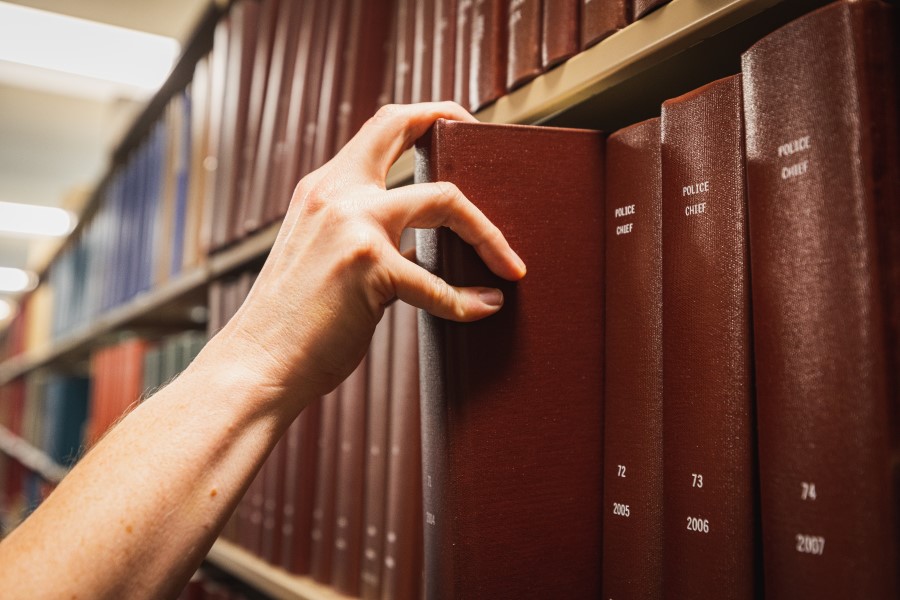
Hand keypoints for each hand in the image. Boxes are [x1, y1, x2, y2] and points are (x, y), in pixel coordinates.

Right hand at [210, 102, 526, 406]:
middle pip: (404, 127)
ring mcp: (352, 225)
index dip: (425, 116)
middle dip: (455, 125)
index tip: (458, 127)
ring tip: (509, 265)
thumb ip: (370, 241)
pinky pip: (437, 285)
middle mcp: (335, 194)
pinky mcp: (368, 268)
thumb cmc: (294, 322)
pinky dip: (465, 302)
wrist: (258, 365)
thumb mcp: (326, 259)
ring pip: (445, 200)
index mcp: (323, 189)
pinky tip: (482, 310)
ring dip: (487, 234)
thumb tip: (423, 250)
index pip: (380, 127)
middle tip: (495, 159)